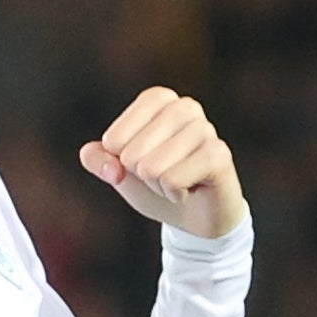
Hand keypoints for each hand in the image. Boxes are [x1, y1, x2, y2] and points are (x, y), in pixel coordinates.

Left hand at [76, 87, 245, 239]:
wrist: (194, 215)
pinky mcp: (218, 154)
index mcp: (159, 100)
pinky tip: (189, 190)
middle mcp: (185, 107)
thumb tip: (108, 163)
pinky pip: (173, 180)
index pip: (116, 136)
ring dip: (158, 186)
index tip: (139, 164)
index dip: (119, 161)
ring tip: (176, 183)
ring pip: (152, 168)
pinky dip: (174, 194)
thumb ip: (98, 159)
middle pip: (132, 153)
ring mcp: (205, 129)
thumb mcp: (119, 171)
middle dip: (140, 176)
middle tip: (162, 176)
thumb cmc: (157, 184)